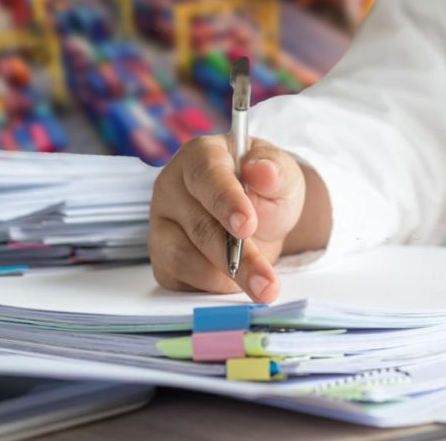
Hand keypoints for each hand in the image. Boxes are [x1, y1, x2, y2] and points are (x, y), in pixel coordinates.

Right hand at [149, 135, 329, 302]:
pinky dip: (212, 288)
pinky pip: (181, 279)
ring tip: (262, 287)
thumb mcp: (282, 176)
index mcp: (200, 158)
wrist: (261, 219)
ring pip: (184, 258)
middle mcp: (172, 188)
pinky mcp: (163, 259)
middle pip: (199, 226)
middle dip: (238, 257)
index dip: (225, 200)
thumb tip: (264, 170)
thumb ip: (276, 171)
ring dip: (227, 278)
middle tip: (266, 281)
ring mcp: (163, 225)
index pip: (206, 175)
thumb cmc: (266, 190)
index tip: (247, 225)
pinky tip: (238, 285)